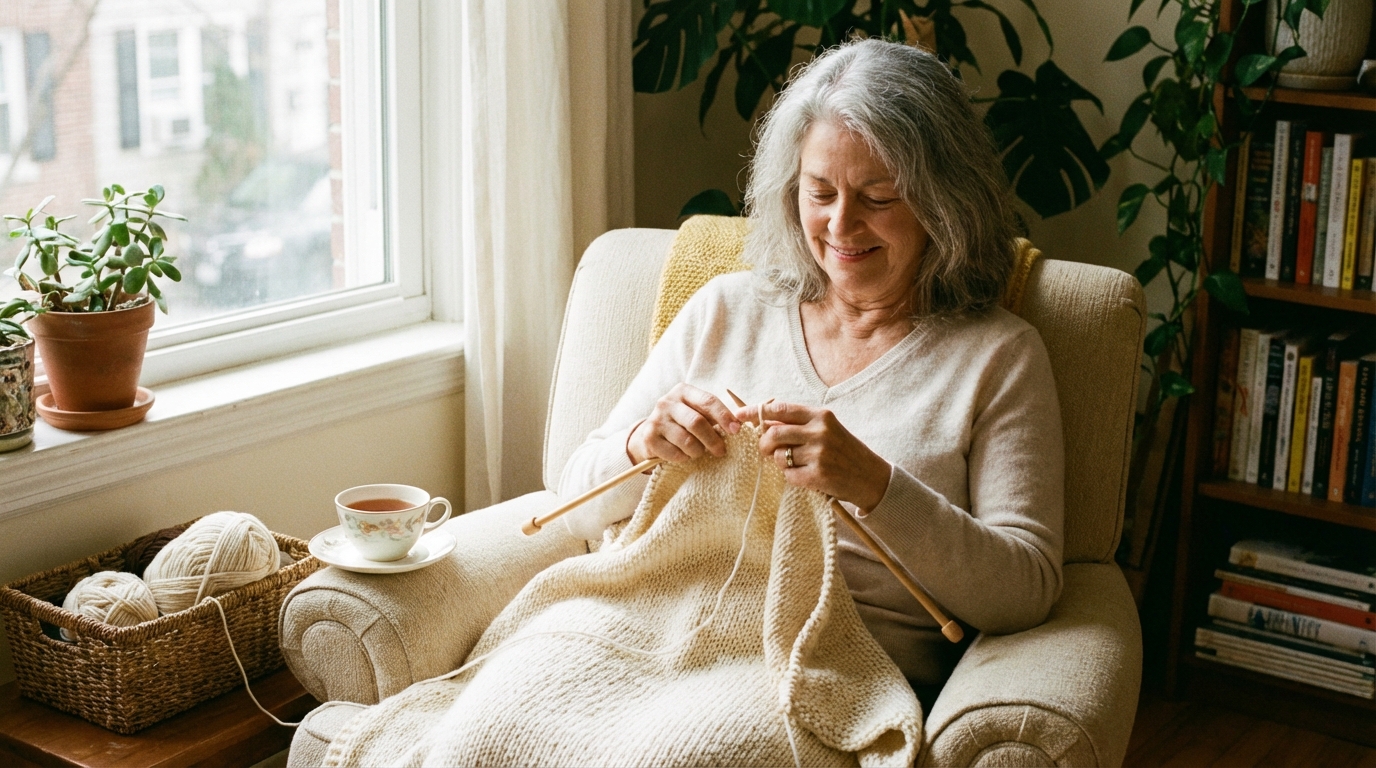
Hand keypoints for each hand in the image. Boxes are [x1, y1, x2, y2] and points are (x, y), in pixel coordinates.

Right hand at [627, 384, 740, 463]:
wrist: (650, 435)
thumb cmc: (682, 423)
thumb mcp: (696, 412)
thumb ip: (714, 415)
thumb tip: (738, 425)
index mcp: (683, 391)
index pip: (708, 401)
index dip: (724, 416)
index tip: (736, 430)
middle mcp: (667, 402)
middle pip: (697, 422)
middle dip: (713, 439)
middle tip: (721, 451)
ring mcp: (656, 420)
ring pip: (686, 441)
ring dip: (698, 451)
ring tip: (699, 452)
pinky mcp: (649, 438)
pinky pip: (675, 454)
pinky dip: (684, 458)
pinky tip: (684, 455)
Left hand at [734, 400, 891, 511]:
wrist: (871, 477)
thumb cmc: (844, 451)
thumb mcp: (826, 429)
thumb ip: (798, 424)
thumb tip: (761, 420)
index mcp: (820, 416)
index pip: (780, 409)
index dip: (755, 411)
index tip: (738, 415)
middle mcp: (819, 432)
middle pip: (772, 434)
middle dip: (764, 444)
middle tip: (767, 450)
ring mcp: (819, 454)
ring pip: (778, 456)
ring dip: (780, 462)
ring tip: (797, 463)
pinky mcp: (818, 475)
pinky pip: (788, 475)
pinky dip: (791, 477)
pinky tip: (806, 475)